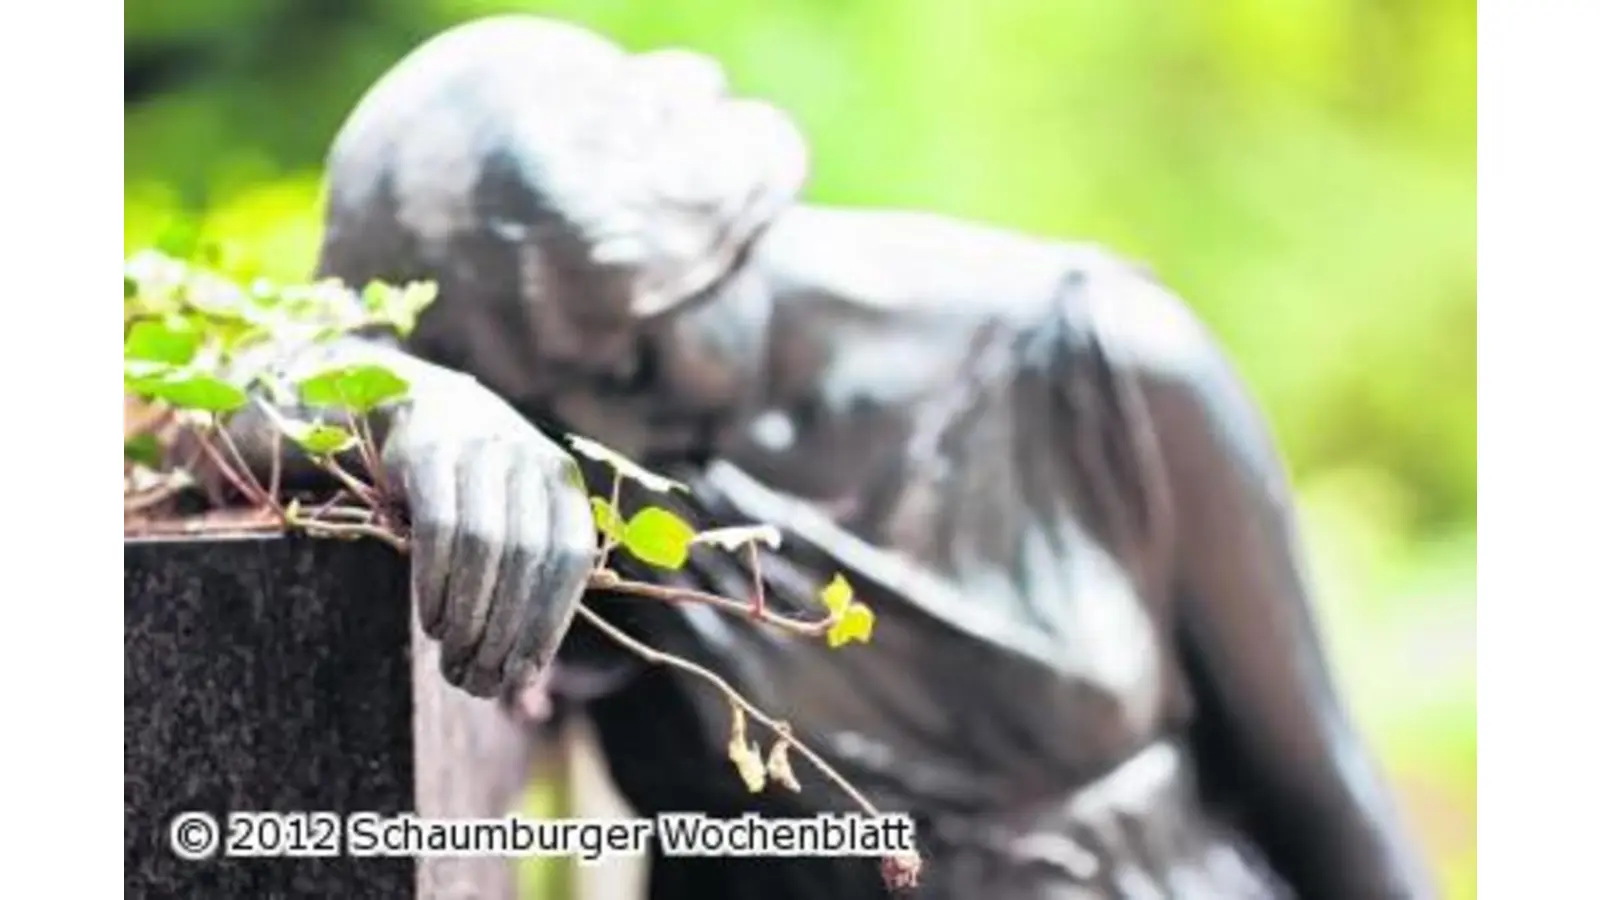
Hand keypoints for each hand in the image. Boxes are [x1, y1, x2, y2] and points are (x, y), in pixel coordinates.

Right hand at [382, 372, 596, 697]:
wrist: (423, 403)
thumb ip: (530, 577)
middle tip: (480, 679)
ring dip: (469, 614)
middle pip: (527, 559)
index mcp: (562, 483)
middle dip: (505, 630)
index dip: (550, 621)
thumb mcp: (517, 515)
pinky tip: (430, 621)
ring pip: (484, 547)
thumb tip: (529, 680)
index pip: (570, 559)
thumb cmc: (478, 486)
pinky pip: (439, 528)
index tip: (525, 672)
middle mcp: (529, 461)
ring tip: (454, 657)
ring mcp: (481, 451)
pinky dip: (436, 583)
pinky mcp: (429, 454)